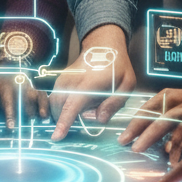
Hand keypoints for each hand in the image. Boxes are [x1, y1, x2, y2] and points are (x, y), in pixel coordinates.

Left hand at [0, 73, 49, 127]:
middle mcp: (19, 87)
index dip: (10, 115)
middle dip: (27, 112)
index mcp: (6, 89)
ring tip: (42, 118)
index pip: (8, 102)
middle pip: (25, 100)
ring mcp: (29, 87)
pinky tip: (47, 115)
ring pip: (36, 96)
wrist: (5, 68)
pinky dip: (46, 104)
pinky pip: (43, 95)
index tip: (11, 127)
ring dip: (40, 107)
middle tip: (27, 125)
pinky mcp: (35, 89)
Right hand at [49, 25, 134, 140]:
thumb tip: (100, 120)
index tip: (56, 137)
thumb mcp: (126, 84)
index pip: (72, 106)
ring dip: (64, 113)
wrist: (103, 44)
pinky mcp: (61, 78)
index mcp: (89, 83)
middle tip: (91, 113)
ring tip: (88, 106)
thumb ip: (114, 104)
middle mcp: (71, 80)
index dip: (64, 123)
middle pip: (59, 108)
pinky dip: (62, 107)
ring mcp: (64, 78)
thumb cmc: (117, 66)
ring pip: (54, 103)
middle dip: (67, 120)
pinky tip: (80, 103)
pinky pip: (55, 97)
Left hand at [119, 84, 181, 160]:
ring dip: (151, 135)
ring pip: (167, 119)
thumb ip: (172, 126)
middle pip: (153, 112)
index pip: (148, 108)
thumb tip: (155, 145)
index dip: (135, 122)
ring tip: (138, 149)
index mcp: (173, 97)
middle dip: (136, 127)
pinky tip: (169, 158)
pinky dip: (176, 144)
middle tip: (124, 142)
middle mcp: (181, 99)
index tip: (123, 137)